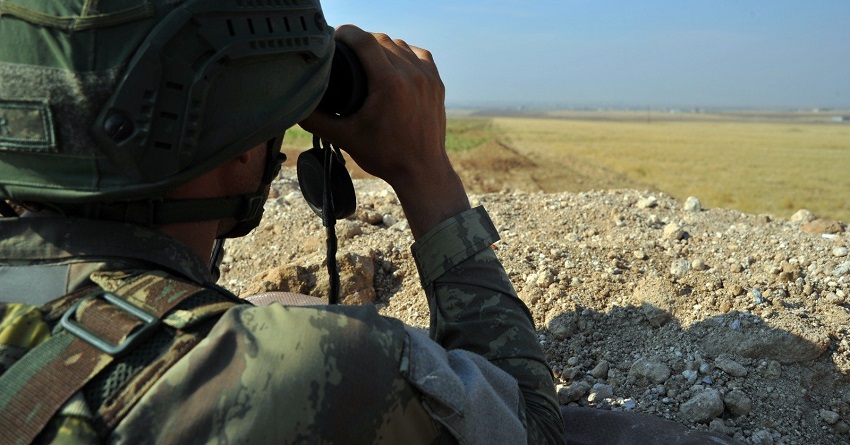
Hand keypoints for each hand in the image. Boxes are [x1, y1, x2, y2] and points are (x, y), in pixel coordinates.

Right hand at [300, 25, 469, 238]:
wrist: (422, 172)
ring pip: (400, 45)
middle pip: (381, 39)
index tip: (334, 37)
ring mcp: (427, 78)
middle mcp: (411, 75)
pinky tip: (393, 63)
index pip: (364, 40)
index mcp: (389, 83)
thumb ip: (315, 119)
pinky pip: (419, 55)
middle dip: (361, 41)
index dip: (346, 33)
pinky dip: (404, 55)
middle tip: (346, 53)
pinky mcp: (437, 83)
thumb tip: (293, 104)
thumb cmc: (385, 156)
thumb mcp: (344, 138)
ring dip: (382, 47)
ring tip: (366, 58)